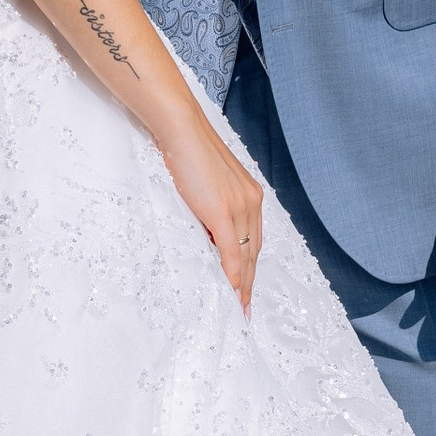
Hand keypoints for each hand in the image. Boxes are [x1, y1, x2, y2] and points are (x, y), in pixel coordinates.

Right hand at [159, 113, 265, 313]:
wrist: (181, 129)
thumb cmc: (189, 150)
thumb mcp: (208, 182)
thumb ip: (213, 204)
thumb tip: (206, 229)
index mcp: (250, 194)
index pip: (253, 239)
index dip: (250, 265)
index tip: (246, 285)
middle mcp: (252, 202)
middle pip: (253, 251)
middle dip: (250, 281)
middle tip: (245, 305)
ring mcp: (240, 207)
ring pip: (245, 255)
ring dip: (242, 283)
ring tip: (239, 305)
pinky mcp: (223, 211)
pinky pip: (231, 251)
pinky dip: (232, 273)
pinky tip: (231, 289)